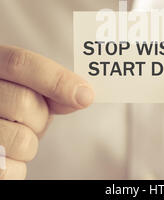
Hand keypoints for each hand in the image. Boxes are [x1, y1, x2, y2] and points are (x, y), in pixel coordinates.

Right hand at [0, 46, 94, 178]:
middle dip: (40, 115)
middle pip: (24, 102)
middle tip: (32, 118)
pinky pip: (10, 169)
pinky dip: (18, 165)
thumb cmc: (10, 104)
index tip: (86, 96)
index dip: (56, 79)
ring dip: (30, 142)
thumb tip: (83, 95)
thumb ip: (51, 87)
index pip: (20, 63)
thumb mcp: (27, 88)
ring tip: (14, 134)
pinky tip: (6, 153)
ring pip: (21, 139)